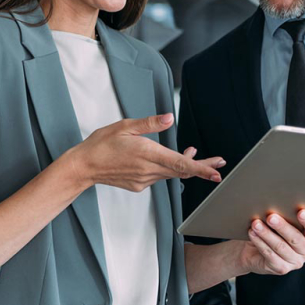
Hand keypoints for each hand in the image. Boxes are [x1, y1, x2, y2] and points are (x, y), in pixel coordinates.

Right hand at [69, 113, 224, 191]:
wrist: (84, 166)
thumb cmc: (101, 144)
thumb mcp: (125, 126)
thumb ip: (150, 123)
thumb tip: (169, 118)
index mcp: (147, 153)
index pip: (180, 164)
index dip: (201, 169)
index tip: (216, 173)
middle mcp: (148, 170)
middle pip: (182, 171)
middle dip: (202, 167)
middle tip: (219, 164)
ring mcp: (144, 180)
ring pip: (170, 173)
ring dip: (183, 165)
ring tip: (195, 153)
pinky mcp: (138, 185)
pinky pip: (158, 177)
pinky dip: (167, 168)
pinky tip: (166, 160)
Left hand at [238, 209, 304, 275]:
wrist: (254, 251)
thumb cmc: (272, 231)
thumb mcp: (282, 222)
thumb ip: (289, 214)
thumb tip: (288, 199)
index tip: (301, 211)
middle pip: (295, 238)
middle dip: (282, 226)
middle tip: (270, 216)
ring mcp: (295, 262)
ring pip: (280, 246)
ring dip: (266, 234)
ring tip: (255, 223)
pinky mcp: (281, 268)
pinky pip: (270, 255)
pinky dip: (260, 243)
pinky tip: (252, 233)